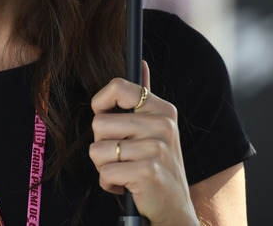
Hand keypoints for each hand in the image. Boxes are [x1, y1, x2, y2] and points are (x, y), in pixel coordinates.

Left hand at [88, 62, 197, 225]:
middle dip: (101, 145)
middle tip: (121, 157)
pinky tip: (127, 186)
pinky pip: (104, 172)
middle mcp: (162, 125)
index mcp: (162, 110)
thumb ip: (143, 99)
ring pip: (97, 150)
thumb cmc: (158, 167)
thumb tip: (141, 63)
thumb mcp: (157, 129)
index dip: (100, 102)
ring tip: (124, 171)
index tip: (104, 117)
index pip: (118, 86)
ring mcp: (156, 148)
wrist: (175, 209)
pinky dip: (109, 184)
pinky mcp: (148, 171)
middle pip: (98, 123)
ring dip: (104, 167)